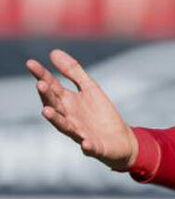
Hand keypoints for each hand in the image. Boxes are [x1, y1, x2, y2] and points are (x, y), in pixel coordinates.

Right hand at [27, 49, 137, 171]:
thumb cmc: (100, 113)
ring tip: (46, 111)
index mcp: (68, 102)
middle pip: (55, 105)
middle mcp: (69, 117)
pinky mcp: (94, 147)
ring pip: (65, 127)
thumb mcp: (89, 88)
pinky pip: (90, 147)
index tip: (30, 63)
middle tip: (40, 84)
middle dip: (47, 96)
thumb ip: (73, 71)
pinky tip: (85, 142)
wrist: (120, 140)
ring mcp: (80, 133)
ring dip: (56, 119)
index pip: (52, 87)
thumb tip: (53, 52)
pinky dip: (87, 145)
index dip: (42, 75)